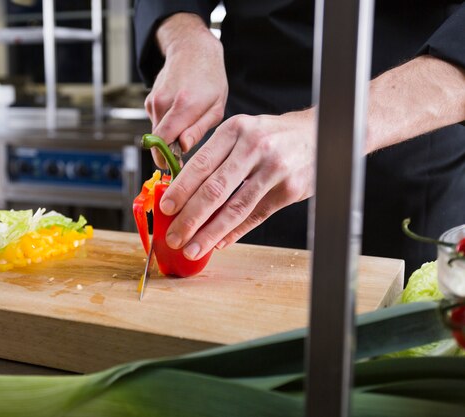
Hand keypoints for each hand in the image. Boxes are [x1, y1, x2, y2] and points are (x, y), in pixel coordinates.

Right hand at [146, 13, 227, 167]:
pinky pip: (156, 123)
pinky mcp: (149, 101)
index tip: (176, 169)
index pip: (164, 142)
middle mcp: (164, 103)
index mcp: (185, 105)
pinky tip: (178, 114)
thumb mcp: (217, 107)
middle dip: (168, 153)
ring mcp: (154, 101)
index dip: (168, 160)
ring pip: (156, 133)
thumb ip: (198, 130)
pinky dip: (166, 125)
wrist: (192, 50)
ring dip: (169, 137)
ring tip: (186, 126)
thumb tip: (183, 148)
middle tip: (183, 156)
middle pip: (157, 142)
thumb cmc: (209, 79)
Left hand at [160, 109, 316, 259]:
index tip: (165, 209)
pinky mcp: (289, 189)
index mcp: (235, 130)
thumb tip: (184, 195)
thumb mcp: (243, 133)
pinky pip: (256, 216)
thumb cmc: (272, 136)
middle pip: (215, 189)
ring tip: (193, 248)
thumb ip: (216, 158)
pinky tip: (219, 243)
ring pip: (235, 208)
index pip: (200, 164)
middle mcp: (254, 147)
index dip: (180, 190)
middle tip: (174, 237)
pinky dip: (235, 232)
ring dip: (210, 233)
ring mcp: (274, 169)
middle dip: (190, 218)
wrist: (320, 134)